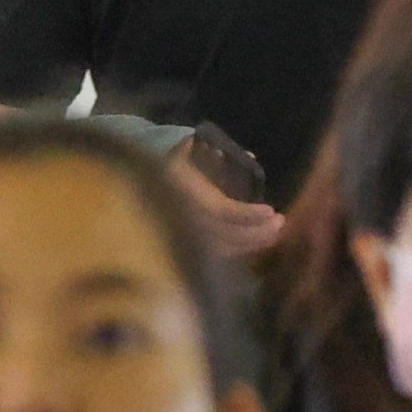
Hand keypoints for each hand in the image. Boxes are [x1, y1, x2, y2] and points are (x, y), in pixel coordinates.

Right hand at [165, 150, 287, 261]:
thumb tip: (251, 156)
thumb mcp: (182, 156)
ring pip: (225, 249)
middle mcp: (189, 221)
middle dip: (258, 232)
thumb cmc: (160, 170)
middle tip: (280, 222)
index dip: (249, 213)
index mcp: (187, 199)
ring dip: (252, 243)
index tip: (270, 209)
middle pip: (229, 235)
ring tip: (273, 235)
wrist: (131, 193)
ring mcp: (187, 237)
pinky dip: (237, 250)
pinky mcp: (186, 247)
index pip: (224, 211)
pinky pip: (216, 255)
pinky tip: (252, 245)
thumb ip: (213, 157)